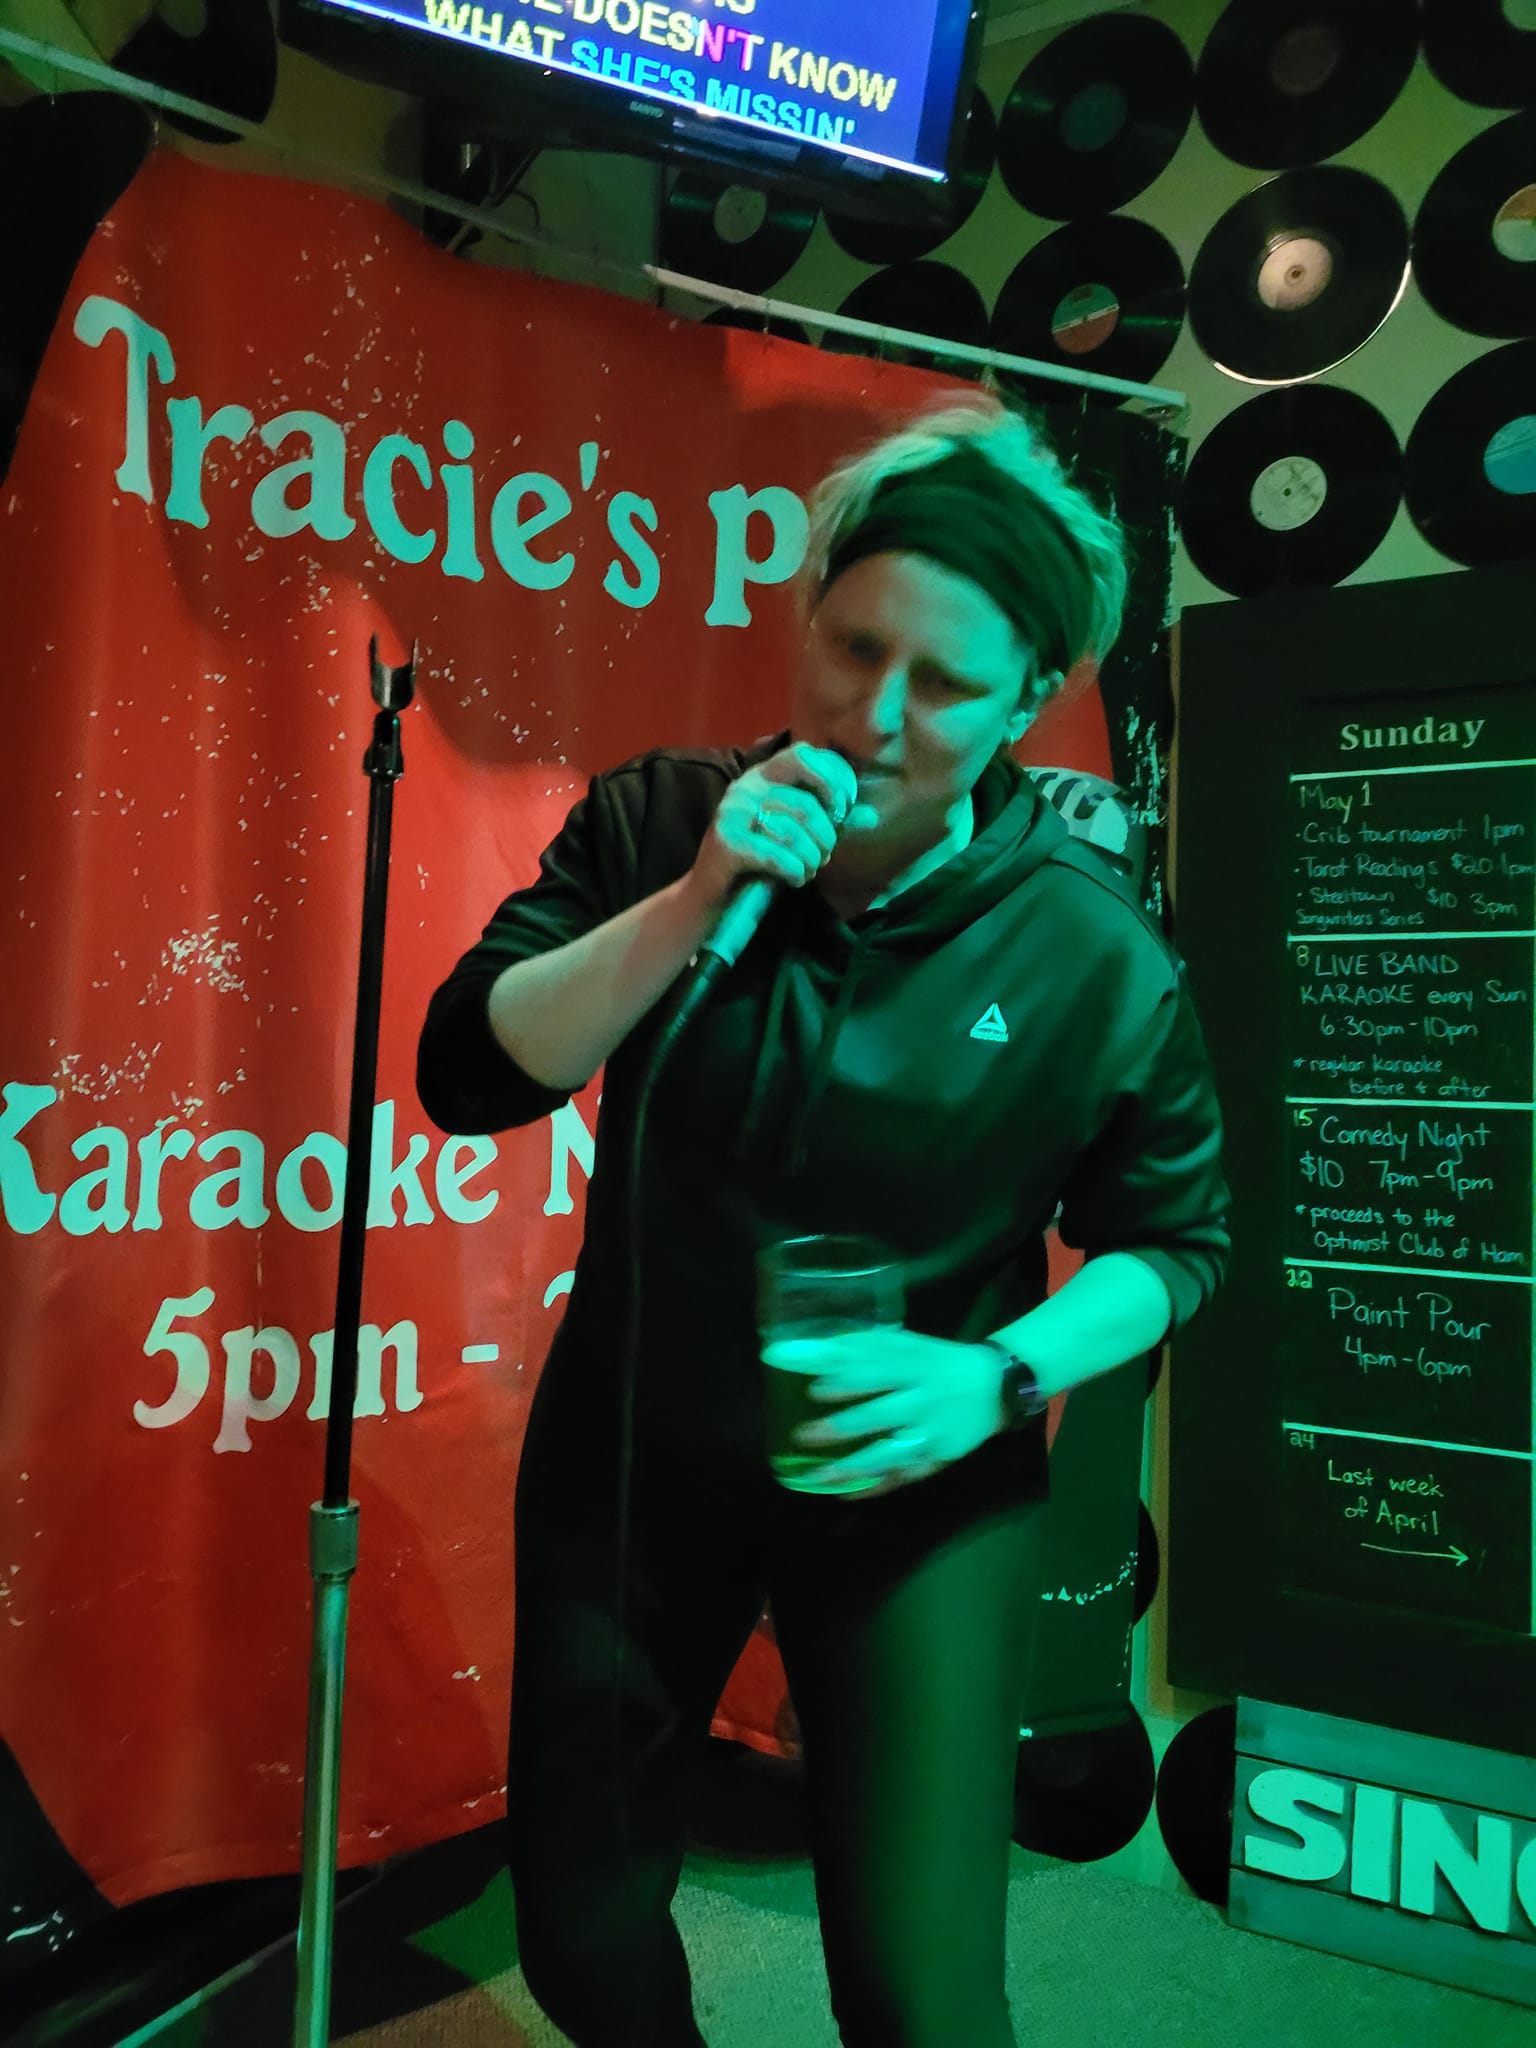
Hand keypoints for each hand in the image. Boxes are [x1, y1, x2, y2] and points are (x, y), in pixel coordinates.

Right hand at [689, 742, 878, 905]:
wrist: (713, 897)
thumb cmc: (759, 862)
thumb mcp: (798, 837)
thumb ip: (830, 823)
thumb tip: (872, 817)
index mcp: (762, 776)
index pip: (803, 755)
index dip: (832, 779)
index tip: (842, 810)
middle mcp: (745, 788)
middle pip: (805, 804)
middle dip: (825, 837)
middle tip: (824, 856)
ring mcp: (732, 814)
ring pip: (793, 833)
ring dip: (811, 859)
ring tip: (808, 871)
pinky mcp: (726, 843)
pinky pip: (776, 856)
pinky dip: (794, 872)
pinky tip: (795, 879)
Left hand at [779, 1328, 1004, 1497]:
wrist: (993, 1387)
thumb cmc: (937, 1362)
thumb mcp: (908, 1345)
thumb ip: (866, 1347)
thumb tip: (816, 1348)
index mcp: (916, 1367)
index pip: (878, 1373)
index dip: (847, 1383)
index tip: (815, 1391)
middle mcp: (925, 1401)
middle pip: (880, 1416)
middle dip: (841, 1428)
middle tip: (803, 1435)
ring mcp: (933, 1433)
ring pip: (891, 1454)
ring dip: (853, 1466)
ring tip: (818, 1476)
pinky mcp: (939, 1458)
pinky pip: (906, 1476)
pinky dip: (877, 1486)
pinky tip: (848, 1492)